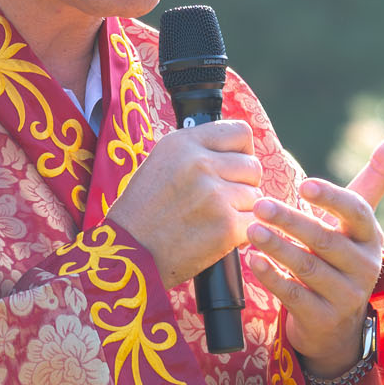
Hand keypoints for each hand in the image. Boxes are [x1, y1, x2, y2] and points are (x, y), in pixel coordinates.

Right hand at [106, 120, 262, 287]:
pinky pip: (254, 223)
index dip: (243, 153)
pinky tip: (222, 236)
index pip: (241, 133)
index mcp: (184, 143)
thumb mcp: (161, 163)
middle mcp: (200, 163)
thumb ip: (197, 151)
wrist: (128, 252)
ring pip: (255, 197)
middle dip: (244, 185)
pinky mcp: (226, 225)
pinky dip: (243, 232)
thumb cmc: (142, 212)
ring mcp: (214, 194)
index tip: (233, 169)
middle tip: (224, 201)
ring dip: (242, 211)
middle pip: (252, 167)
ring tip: (215, 220)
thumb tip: (236, 152)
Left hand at [245, 128, 383, 374]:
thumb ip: (377, 176)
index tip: (304, 185)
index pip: (357, 212)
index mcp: (371, 236)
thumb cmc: (343, 255)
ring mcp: (346, 296)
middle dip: (291, 221)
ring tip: (250, 230)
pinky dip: (273, 277)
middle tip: (260, 205)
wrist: (338, 324)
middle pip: (326, 239)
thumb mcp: (358, 221)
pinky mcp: (323, 319)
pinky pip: (295, 296)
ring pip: (308, 267)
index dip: (332, 198)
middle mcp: (364, 266)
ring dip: (278, 247)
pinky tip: (253, 261)